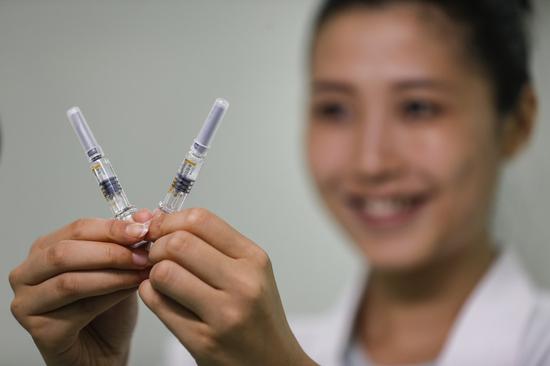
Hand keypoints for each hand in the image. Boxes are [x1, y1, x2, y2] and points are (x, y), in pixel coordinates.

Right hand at [9, 209, 153, 365]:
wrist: (104, 350)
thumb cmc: (107, 309)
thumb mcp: (121, 267)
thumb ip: (129, 241)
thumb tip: (147, 214)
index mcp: (45, 249)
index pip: (77, 229)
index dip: (112, 228)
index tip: (143, 229)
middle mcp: (27, 273)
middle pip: (66, 252)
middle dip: (111, 251)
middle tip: (144, 253)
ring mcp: (27, 303)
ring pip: (70, 280)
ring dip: (112, 274)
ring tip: (142, 272)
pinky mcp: (39, 330)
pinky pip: (76, 308)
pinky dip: (109, 297)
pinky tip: (131, 292)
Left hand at [139, 208, 316, 365]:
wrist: (272, 363)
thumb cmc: (257, 317)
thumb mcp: (250, 273)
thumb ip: (213, 247)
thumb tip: (162, 222)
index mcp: (254, 260)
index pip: (201, 220)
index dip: (170, 220)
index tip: (160, 229)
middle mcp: (243, 284)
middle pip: (179, 243)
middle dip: (157, 247)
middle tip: (158, 257)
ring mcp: (224, 314)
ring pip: (164, 272)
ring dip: (153, 274)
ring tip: (162, 280)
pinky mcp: (203, 341)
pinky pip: (158, 304)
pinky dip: (150, 295)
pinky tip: (163, 298)